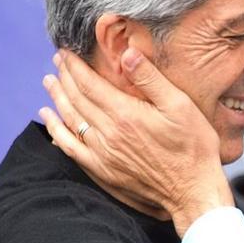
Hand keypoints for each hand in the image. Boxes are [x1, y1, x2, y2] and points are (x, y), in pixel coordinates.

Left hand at [39, 48, 233, 236]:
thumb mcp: (180, 106)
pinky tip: (51, 122)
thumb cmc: (193, 146)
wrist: (193, 190)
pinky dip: (57, 133)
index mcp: (125, 114)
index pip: (89, 84)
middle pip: (77, 100)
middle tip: (57, 62)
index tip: (65, 52)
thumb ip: (151, 79)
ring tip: (50, 83)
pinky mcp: (104, 171)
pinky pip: (71, 149)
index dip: (74, 67)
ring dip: (58, 99)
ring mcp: (103, 154)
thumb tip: (127, 53)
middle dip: (64, 77)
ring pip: (71, 121)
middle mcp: (109, 134)